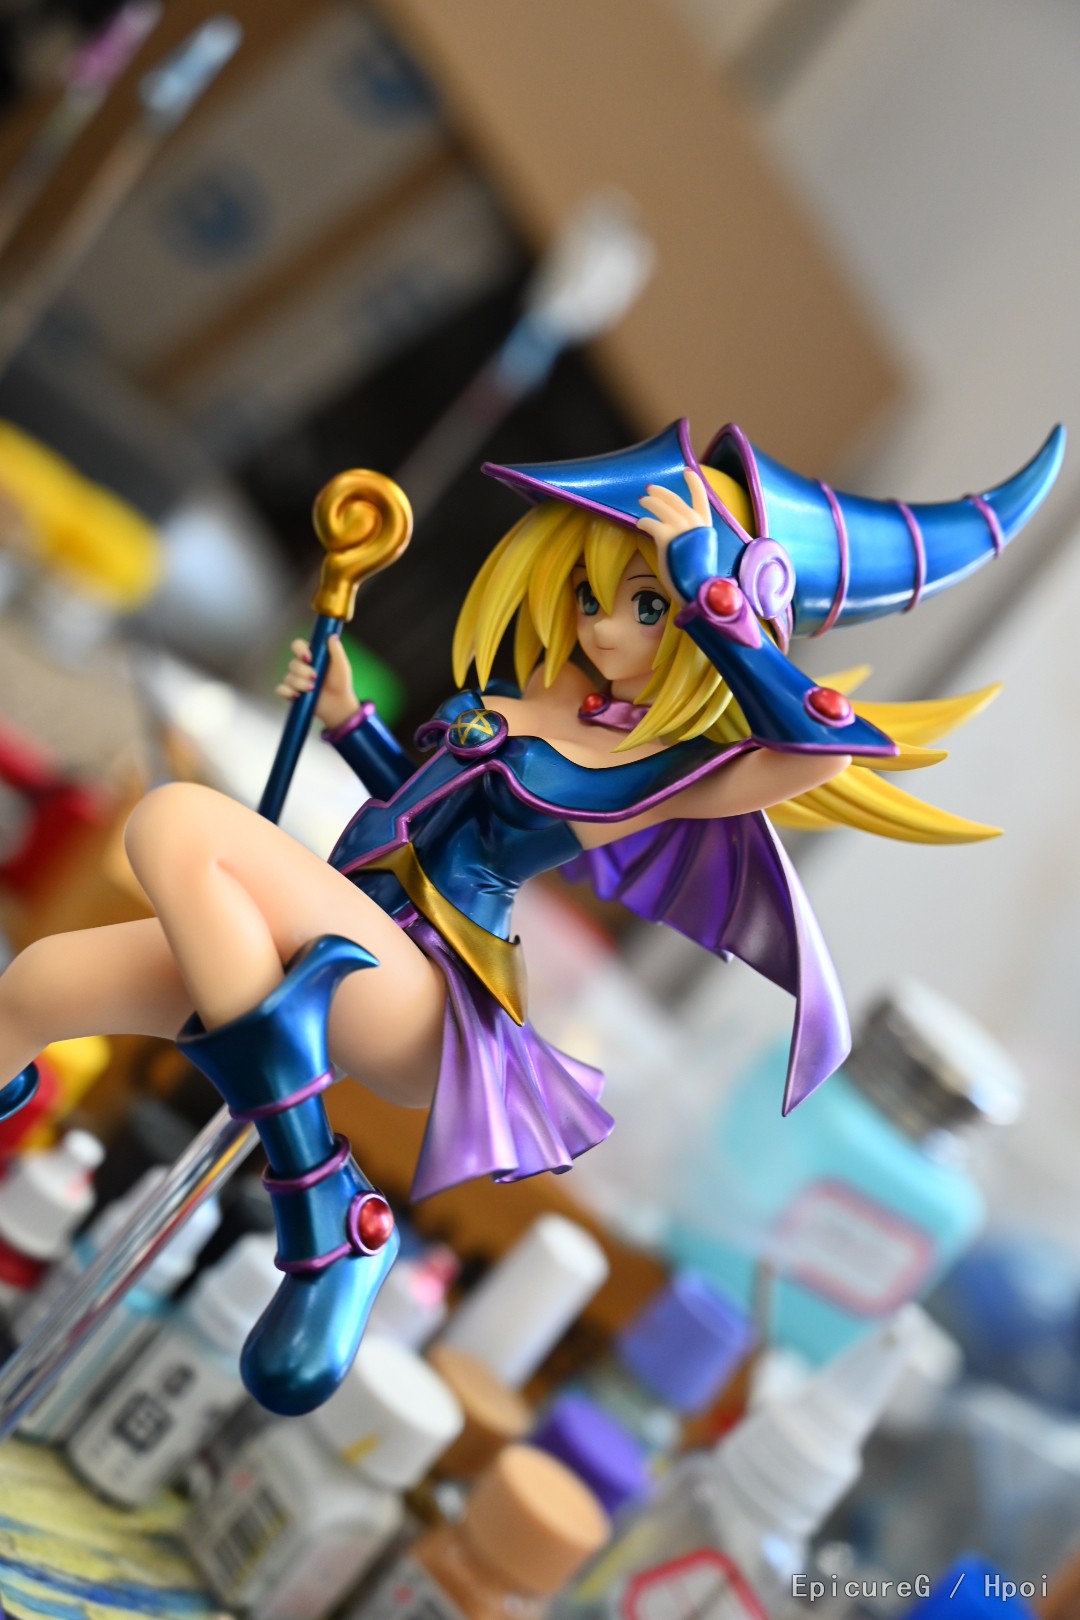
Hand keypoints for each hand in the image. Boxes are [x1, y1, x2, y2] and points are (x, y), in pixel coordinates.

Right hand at [275, 635, 358, 730]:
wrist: (339, 705)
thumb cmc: (341, 683)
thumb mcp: (341, 666)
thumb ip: (336, 650)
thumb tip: (331, 636)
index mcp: (311, 656)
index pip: (297, 645)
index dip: (299, 650)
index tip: (309, 658)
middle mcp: (301, 666)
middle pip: (292, 663)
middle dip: (303, 672)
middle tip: (316, 678)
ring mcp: (295, 680)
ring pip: (288, 678)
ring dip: (300, 684)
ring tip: (312, 689)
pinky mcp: (292, 693)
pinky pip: (280, 689)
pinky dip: (287, 692)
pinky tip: (297, 696)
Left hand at [636, 468, 712, 598]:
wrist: (698, 588)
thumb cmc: (697, 575)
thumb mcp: (700, 550)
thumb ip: (691, 538)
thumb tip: (678, 533)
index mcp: (705, 525)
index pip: (701, 497)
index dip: (693, 483)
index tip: (687, 471)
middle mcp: (694, 522)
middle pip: (674, 499)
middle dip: (661, 492)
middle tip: (650, 489)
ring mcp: (680, 528)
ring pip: (660, 507)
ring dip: (649, 503)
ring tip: (642, 502)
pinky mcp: (665, 537)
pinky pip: (650, 523)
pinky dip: (643, 522)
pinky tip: (639, 524)